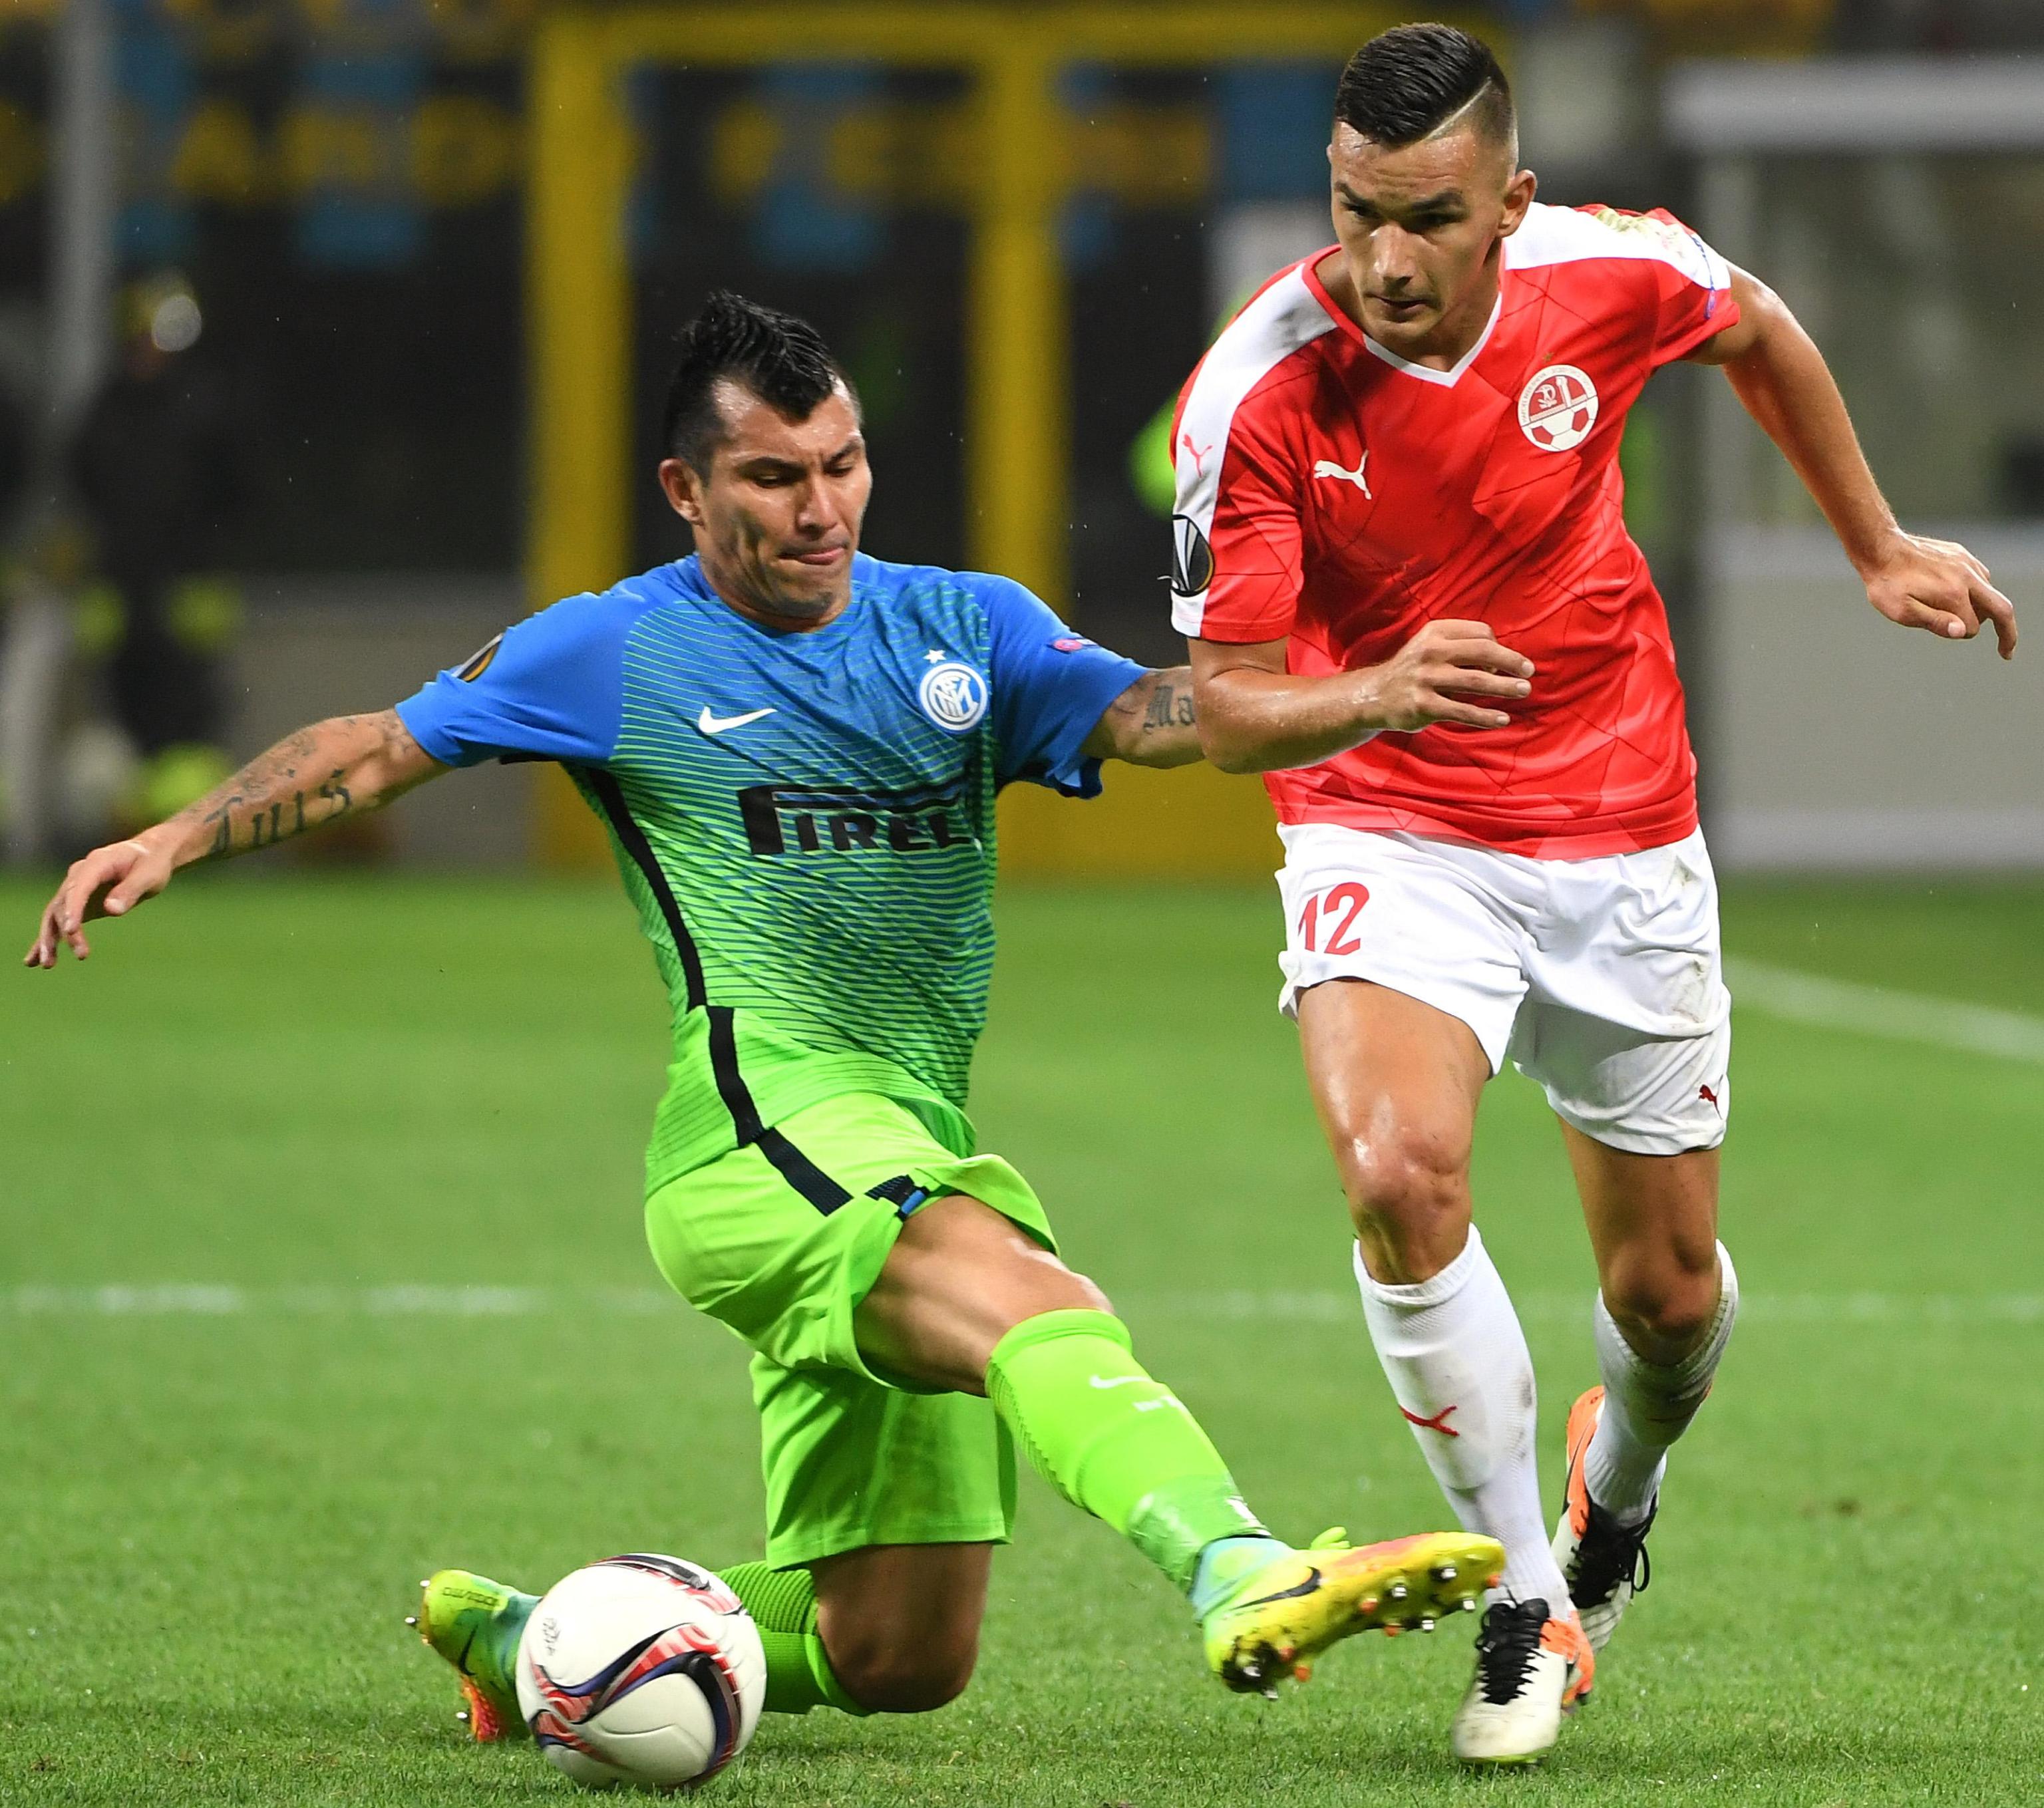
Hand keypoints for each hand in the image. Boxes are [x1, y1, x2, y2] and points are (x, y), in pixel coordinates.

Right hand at [23, 832, 177, 968]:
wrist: (149, 855)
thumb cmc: (151, 864)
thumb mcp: (149, 876)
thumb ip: (130, 891)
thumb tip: (110, 910)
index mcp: (97, 863)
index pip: (79, 888)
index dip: (73, 909)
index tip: (70, 930)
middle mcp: (80, 874)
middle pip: (64, 904)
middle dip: (66, 930)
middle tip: (81, 953)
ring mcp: (75, 888)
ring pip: (55, 914)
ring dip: (50, 939)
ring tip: (47, 965)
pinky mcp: (78, 902)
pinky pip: (58, 921)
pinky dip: (47, 939)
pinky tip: (34, 960)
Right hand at [1358, 618, 1534, 732]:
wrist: (1375, 695)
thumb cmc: (1414, 670)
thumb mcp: (1432, 648)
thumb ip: (1463, 649)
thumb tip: (1503, 664)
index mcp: (1435, 632)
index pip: (1480, 633)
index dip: (1499, 647)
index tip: (1508, 663)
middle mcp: (1430, 652)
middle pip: (1483, 652)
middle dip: (1511, 662)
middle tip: (1529, 672)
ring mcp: (1425, 679)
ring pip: (1476, 682)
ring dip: (1505, 687)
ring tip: (1523, 691)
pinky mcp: (1422, 705)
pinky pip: (1462, 711)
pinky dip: (1485, 717)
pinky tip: (1502, 720)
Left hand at [1860, 531, 2016, 659]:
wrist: (1881, 548)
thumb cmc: (1887, 584)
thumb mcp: (1902, 611)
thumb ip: (1934, 621)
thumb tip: (1963, 632)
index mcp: (1953, 593)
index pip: (1972, 627)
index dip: (1961, 634)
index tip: (1949, 633)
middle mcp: (1967, 576)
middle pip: (2002, 608)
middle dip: (2008, 633)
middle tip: (2007, 652)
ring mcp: (1966, 563)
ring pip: (1989, 593)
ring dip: (1983, 608)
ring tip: (1958, 613)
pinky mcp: (1962, 555)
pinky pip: (1980, 577)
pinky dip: (1976, 592)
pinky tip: (1957, 595)